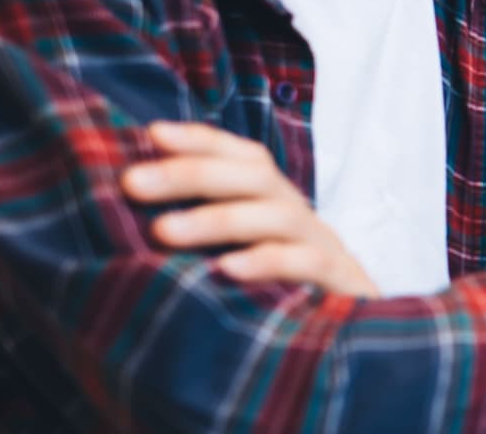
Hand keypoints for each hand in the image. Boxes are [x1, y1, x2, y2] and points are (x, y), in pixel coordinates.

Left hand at [121, 121, 378, 297]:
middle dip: (191, 173)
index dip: (202, 140)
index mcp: (276, 206)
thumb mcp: (239, 263)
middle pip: (255, 177)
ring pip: (278, 216)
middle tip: (132, 183)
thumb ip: (201, 240)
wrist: (352, 350)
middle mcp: (300, 219)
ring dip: (219, 218)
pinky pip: (308, 264)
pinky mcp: (342, 286)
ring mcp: (324, 249)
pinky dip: (268, 261)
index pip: (245, 158)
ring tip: (163, 232)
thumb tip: (134, 221)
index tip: (152, 135)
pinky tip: (226, 270)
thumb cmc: (278, 305)